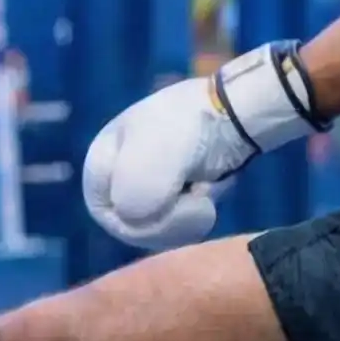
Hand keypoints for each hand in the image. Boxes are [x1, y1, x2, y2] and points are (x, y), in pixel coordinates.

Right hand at [83, 42, 323, 248]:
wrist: (238, 113)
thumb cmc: (188, 130)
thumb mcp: (150, 164)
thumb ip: (132, 201)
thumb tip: (137, 220)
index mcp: (104, 156)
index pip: (101, 208)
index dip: (129, 221)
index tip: (163, 211)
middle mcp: (121, 172)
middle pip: (131, 223)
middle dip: (167, 220)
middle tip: (200, 206)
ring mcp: (151, 182)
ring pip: (157, 226)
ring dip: (185, 217)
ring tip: (206, 193)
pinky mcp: (178, 192)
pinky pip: (179, 221)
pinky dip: (197, 213)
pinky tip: (209, 191)